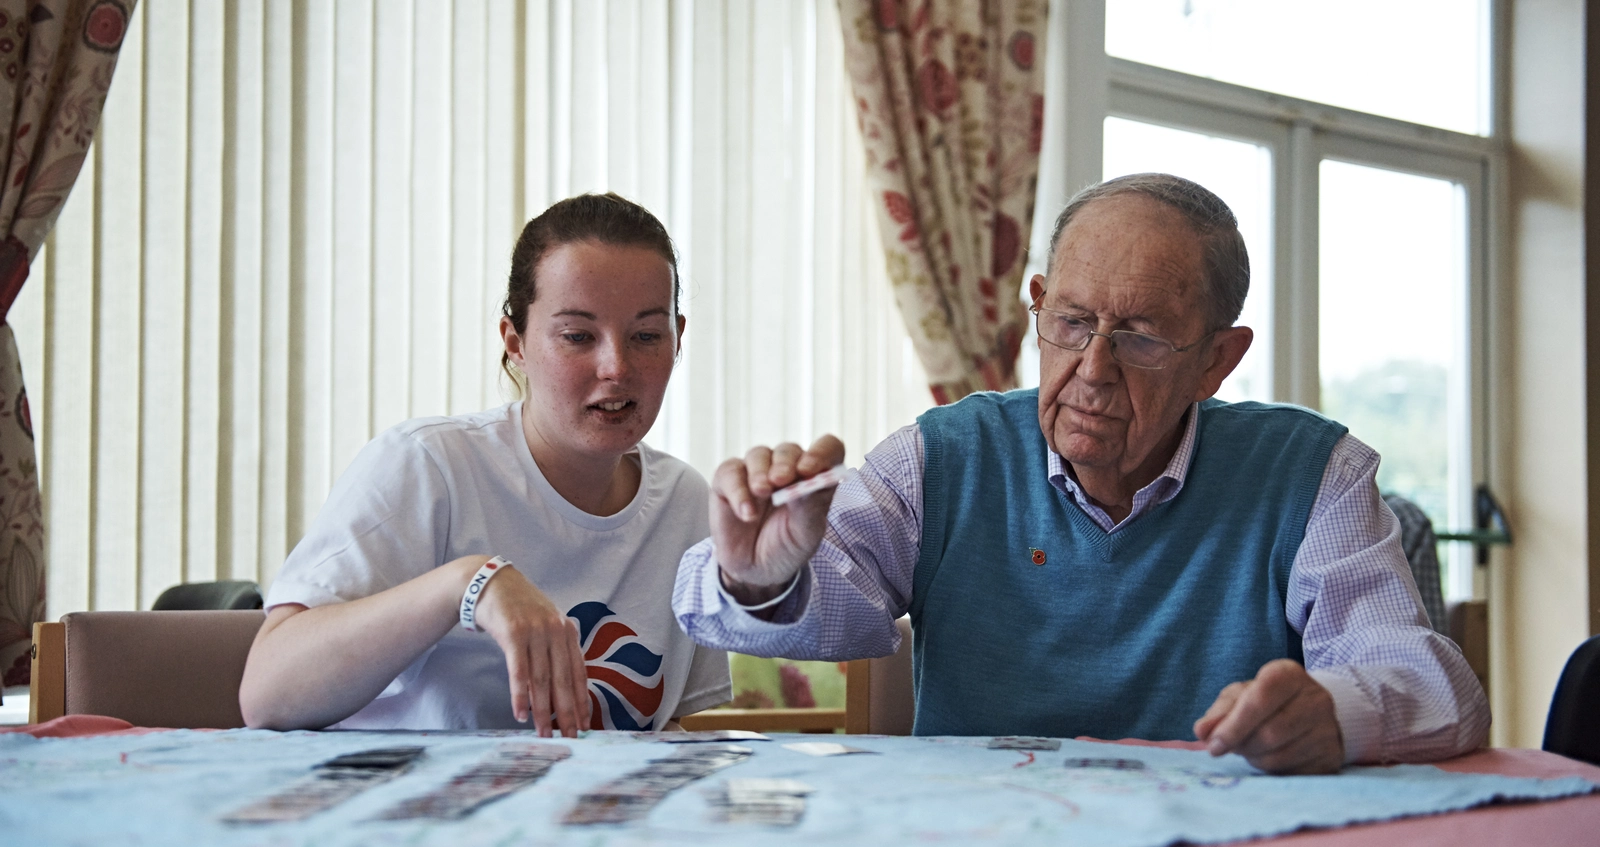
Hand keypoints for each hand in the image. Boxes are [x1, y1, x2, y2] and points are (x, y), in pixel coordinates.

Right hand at [469, 560, 590, 737]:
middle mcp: (556, 630)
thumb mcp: (545, 625)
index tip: (584, 724)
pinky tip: (520, 714)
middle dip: (567, 712)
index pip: (578, 673)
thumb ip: (555, 650)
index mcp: (567, 631)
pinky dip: (520, 695)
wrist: (490, 583)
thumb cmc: (518, 609)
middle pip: (563, 680)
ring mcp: (535, 631)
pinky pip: (519, 671)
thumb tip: (561, 690)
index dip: (581, 701)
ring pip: (542, 680)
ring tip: (544, 733)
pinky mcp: (513, 633)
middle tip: (570, 737)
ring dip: (543, 710)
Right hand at [710, 435, 845, 604]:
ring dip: (760, 473)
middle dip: (786, 464)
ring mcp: (757, 471)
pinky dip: (738, 490)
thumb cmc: (786, 548)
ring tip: (762, 493)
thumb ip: (809, 506)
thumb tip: (808, 481)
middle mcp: (787, 468)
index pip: (828, 449)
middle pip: (789, 451)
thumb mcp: (805, 534)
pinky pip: (732, 471)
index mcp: (814, 477)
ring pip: (759, 455)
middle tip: (781, 480)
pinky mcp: (729, 479)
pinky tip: (746, 513)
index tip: (810, 470)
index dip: (821, 452)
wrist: (755, 571)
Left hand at [1192, 658, 1343, 773]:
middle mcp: (1316, 699)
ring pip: (1280, 756)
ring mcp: (1328, 729)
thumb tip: (1201, 731)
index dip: (1233, 726)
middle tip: (1231, 748)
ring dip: (1255, 759)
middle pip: (1269, 733)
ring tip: (1251, 749)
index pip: (1259, 700)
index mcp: (1289, 674)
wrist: (1311, 712)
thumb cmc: (1268, 701)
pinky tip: (1271, 757)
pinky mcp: (1332, 756)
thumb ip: (1219, 713)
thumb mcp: (1240, 696)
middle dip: (1242, 746)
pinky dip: (1273, 771)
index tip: (1213, 746)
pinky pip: (1294, 773)